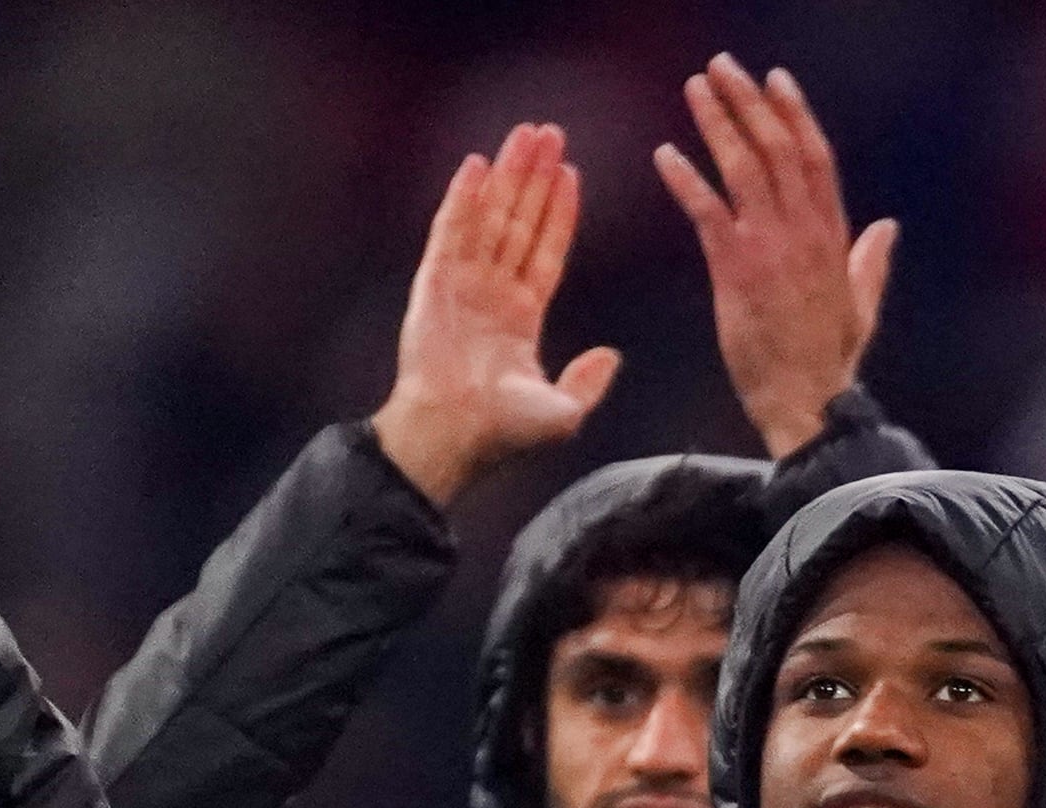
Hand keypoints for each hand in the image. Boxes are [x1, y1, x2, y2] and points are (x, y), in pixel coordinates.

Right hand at [369, 124, 621, 507]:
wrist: (453, 434)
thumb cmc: (502, 432)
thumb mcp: (563, 412)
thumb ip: (588, 381)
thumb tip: (611, 356)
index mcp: (520, 318)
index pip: (545, 251)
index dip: (559, 213)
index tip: (571, 175)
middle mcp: (492, 294)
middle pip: (519, 222)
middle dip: (535, 178)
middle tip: (550, 134)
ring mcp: (462, 284)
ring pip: (490, 216)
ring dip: (508, 174)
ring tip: (525, 134)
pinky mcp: (434, 280)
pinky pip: (451, 228)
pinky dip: (464, 196)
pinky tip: (478, 163)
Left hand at [655, 54, 897, 459]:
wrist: (808, 405)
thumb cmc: (830, 363)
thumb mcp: (862, 307)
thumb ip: (871, 262)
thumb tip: (888, 228)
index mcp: (834, 237)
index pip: (815, 157)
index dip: (794, 114)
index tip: (775, 79)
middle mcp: (805, 233)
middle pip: (778, 149)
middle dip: (750, 102)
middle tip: (722, 66)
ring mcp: (772, 249)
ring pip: (745, 169)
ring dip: (717, 123)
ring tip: (695, 89)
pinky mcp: (737, 272)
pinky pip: (708, 212)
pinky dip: (686, 180)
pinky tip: (665, 154)